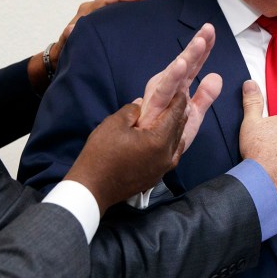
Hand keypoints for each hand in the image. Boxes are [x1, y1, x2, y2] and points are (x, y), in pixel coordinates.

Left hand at [30, 0, 166, 90]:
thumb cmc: (66, 53)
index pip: (109, 0)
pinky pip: (124, 8)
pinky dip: (137, 4)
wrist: (64, 57)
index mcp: (87, 12)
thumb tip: (69, 29)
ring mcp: (103, 12)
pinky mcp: (109, 18)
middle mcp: (95, 8)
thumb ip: (68, 38)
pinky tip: (152, 4)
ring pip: (125, 0)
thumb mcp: (65, 47)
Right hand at [63, 93, 187, 212]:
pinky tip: (167, 140)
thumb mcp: (113, 124)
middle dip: (180, 114)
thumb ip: (131, 111)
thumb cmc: (101, 154)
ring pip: (176, 145)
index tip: (183, 90)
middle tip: (181, 101)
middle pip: (179, 130)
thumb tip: (141, 104)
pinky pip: (171, 157)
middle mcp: (166, 156)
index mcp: (158, 140)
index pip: (174, 115)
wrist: (93, 187)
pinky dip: (171, 145)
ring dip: (177, 130)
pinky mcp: (156, 177)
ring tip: (175, 118)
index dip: (179, 101)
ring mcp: (162, 169)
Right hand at [136, 23, 221, 160]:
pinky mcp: (150, 110)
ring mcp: (157, 99)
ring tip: (199, 43)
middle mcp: (165, 90)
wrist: (135, 164)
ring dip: (186, 58)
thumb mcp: (191, 116)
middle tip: (208, 28)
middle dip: (196, 47)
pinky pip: (163, 93)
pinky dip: (172, 78)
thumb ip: (204, 97)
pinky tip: (181, 65)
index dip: (203, 50)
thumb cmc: (161, 139)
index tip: (212, 31)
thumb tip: (217, 75)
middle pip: (183, 65)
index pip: (192, 67)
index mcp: (175, 89)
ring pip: (173, 75)